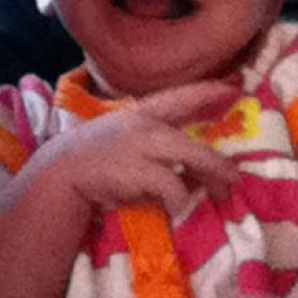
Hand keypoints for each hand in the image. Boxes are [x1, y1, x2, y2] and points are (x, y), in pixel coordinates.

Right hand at [57, 81, 239, 216]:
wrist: (63, 170)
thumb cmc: (93, 157)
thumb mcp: (123, 141)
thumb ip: (153, 147)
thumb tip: (190, 170)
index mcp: (140, 113)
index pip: (180, 97)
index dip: (207, 91)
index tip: (233, 88)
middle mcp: (145, 126)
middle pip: (194, 144)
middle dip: (218, 164)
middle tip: (234, 178)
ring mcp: (143, 147)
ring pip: (193, 160)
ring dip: (211, 179)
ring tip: (220, 194)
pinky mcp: (140, 171)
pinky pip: (175, 188)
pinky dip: (180, 201)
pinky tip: (176, 209)